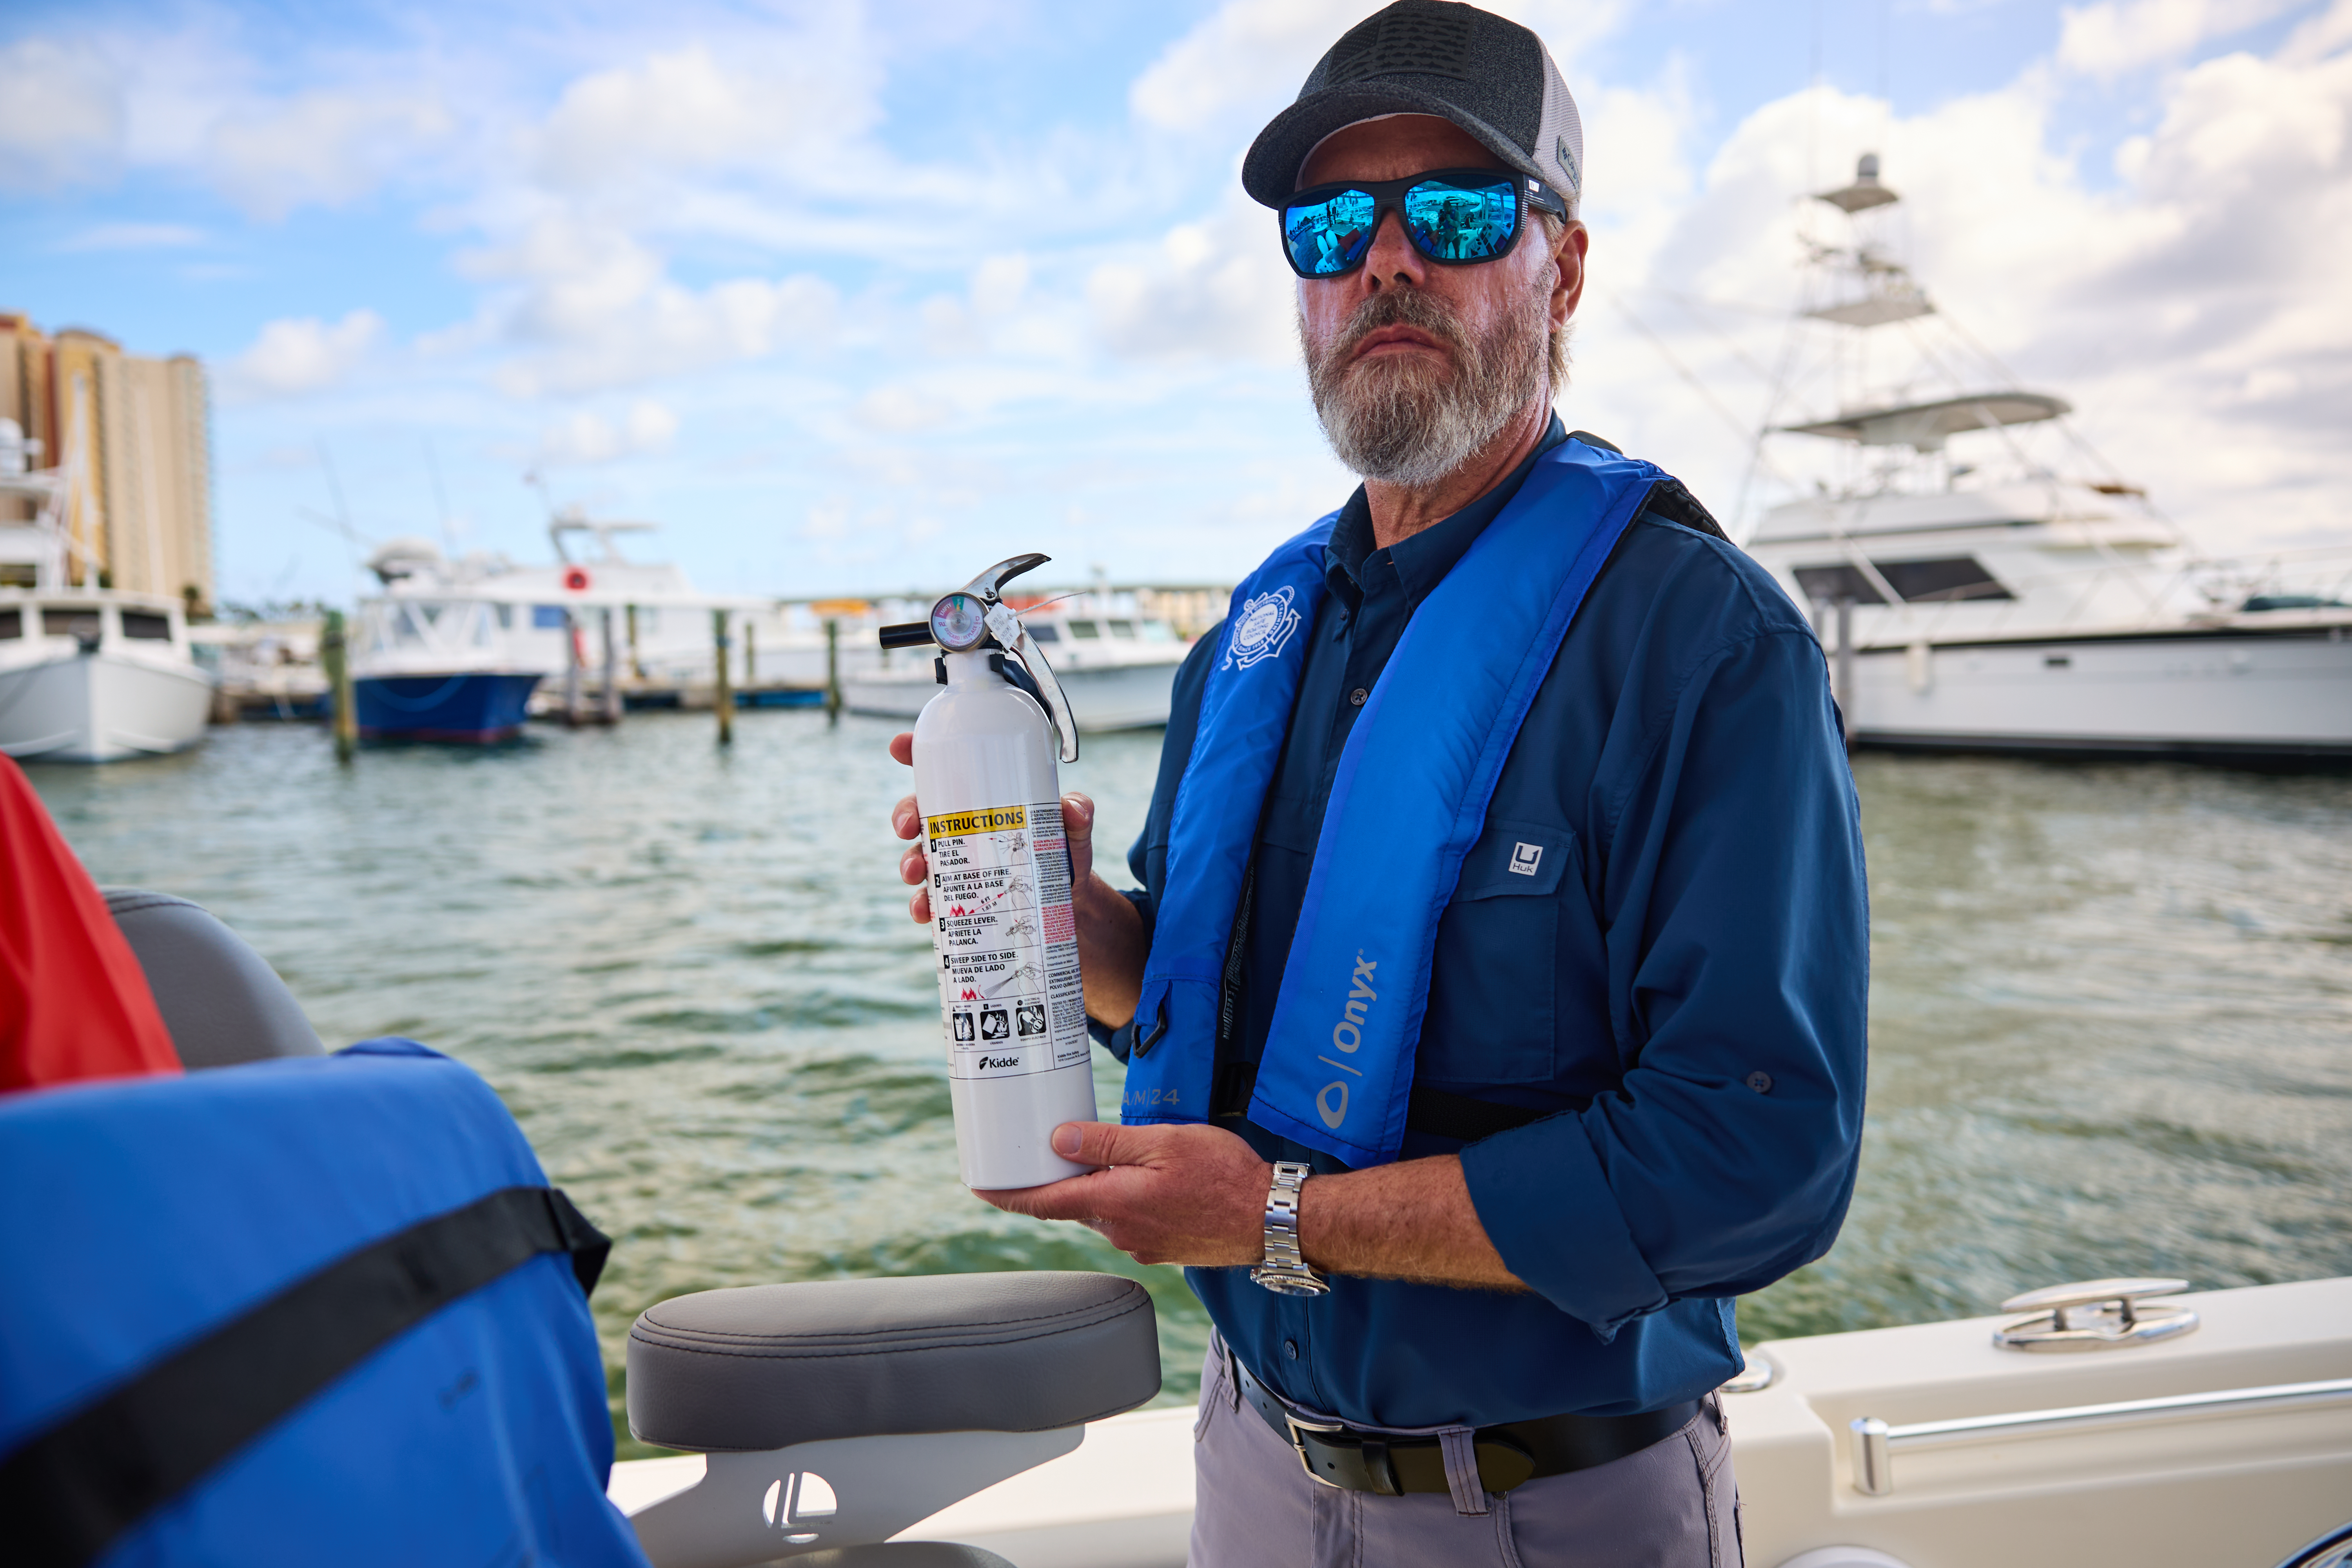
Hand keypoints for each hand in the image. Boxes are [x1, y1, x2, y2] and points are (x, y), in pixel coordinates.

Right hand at [888, 730, 1098, 922]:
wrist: (1070, 905)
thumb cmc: (1063, 853)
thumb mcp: (1073, 831)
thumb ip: (1078, 814)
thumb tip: (1073, 809)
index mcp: (979, 799)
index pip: (940, 768)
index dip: (914, 752)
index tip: (900, 745)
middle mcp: (959, 827)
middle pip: (917, 812)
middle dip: (904, 815)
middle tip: (909, 826)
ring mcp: (955, 863)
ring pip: (917, 856)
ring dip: (908, 863)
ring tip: (915, 873)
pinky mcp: (957, 897)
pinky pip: (931, 901)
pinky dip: (922, 906)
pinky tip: (924, 913)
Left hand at [975, 1121, 1270, 1267]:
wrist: (1272, 1219)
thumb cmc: (1224, 1176)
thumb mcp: (1162, 1143)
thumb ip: (1107, 1145)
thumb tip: (1058, 1143)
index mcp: (1111, 1203)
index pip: (1042, 1203)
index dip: (1006, 1195)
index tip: (979, 1188)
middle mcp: (1119, 1232)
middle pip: (1073, 1204)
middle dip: (1062, 1180)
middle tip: (1056, 1148)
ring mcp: (1140, 1245)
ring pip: (1103, 1211)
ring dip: (1101, 1187)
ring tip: (1119, 1156)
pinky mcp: (1161, 1248)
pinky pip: (1129, 1221)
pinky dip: (1125, 1199)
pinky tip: (1150, 1180)